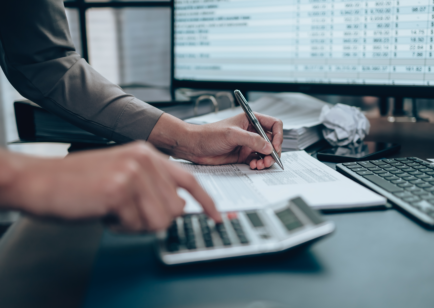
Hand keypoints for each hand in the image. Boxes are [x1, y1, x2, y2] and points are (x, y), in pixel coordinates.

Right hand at [0, 142, 220, 231]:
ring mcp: (133, 172)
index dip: (206, 202)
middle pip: (175, 207)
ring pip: (159, 219)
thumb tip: (179, 207)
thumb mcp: (124, 175)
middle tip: (128, 212)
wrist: (41, 180)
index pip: (190, 180)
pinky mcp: (119, 189)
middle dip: (153, 219)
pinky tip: (104, 211)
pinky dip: (120, 226)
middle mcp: (145, 159)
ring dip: (136, 224)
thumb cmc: (80, 182)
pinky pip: (136, 224)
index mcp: (148, 153)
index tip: (218, 216)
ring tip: (115, 210)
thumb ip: (153, 186)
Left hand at [148, 113, 282, 169]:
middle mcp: (251, 132)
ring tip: (261, 165)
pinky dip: (259, 164)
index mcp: (250, 120)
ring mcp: (247, 144)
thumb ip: (252, 140)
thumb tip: (268, 147)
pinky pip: (257, 160)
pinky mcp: (243, 155)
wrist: (194, 147)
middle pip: (272, 141)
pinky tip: (253, 166)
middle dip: (273, 151)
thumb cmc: (208, 135)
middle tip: (269, 159)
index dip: (278, 135)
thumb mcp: (232, 135)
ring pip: (266, 152)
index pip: (273, 124)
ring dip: (266, 160)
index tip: (275, 146)